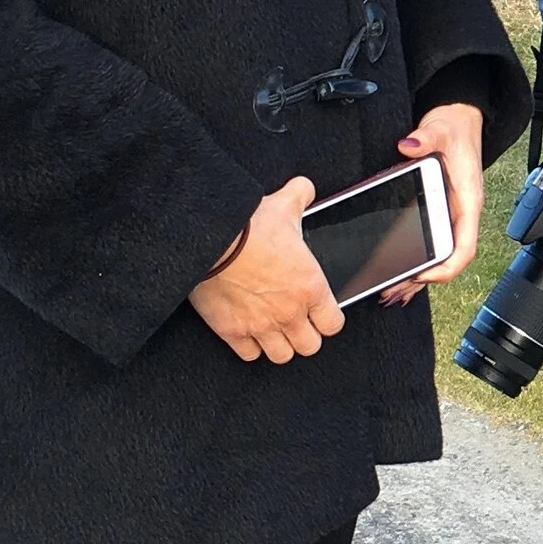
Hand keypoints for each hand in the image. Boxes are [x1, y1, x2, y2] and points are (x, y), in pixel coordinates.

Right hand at [189, 177, 345, 363]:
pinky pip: (249, 355)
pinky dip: (250, 346)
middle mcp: (290, 313)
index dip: (327, 319)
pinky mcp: (232, 332)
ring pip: (282, 356)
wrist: (209, 238)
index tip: (319, 312)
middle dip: (305, 335)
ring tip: (274, 329)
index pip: (333, 324)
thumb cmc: (248, 225)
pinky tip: (248, 331)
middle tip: (296, 321)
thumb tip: (304, 188)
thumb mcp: (283, 206)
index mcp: (310, 287)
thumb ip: (300, 197)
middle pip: (310, 346)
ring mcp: (261, 326)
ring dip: (279, 344)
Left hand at [382, 101, 485, 303]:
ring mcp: (447, 216)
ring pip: (435, 256)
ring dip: (414, 276)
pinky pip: (426, 243)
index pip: (465, 247)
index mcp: (468, 202)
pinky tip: (395, 272)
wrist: (458, 118)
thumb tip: (409, 145)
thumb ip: (426, 137)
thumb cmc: (455, 128)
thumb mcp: (441, 129)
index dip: (447, 267)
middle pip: (446, 259)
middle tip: (394, 291)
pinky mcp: (435, 211)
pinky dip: (411, 260)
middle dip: (422, 280)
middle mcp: (459, 215)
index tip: (423, 275)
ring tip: (390, 293)